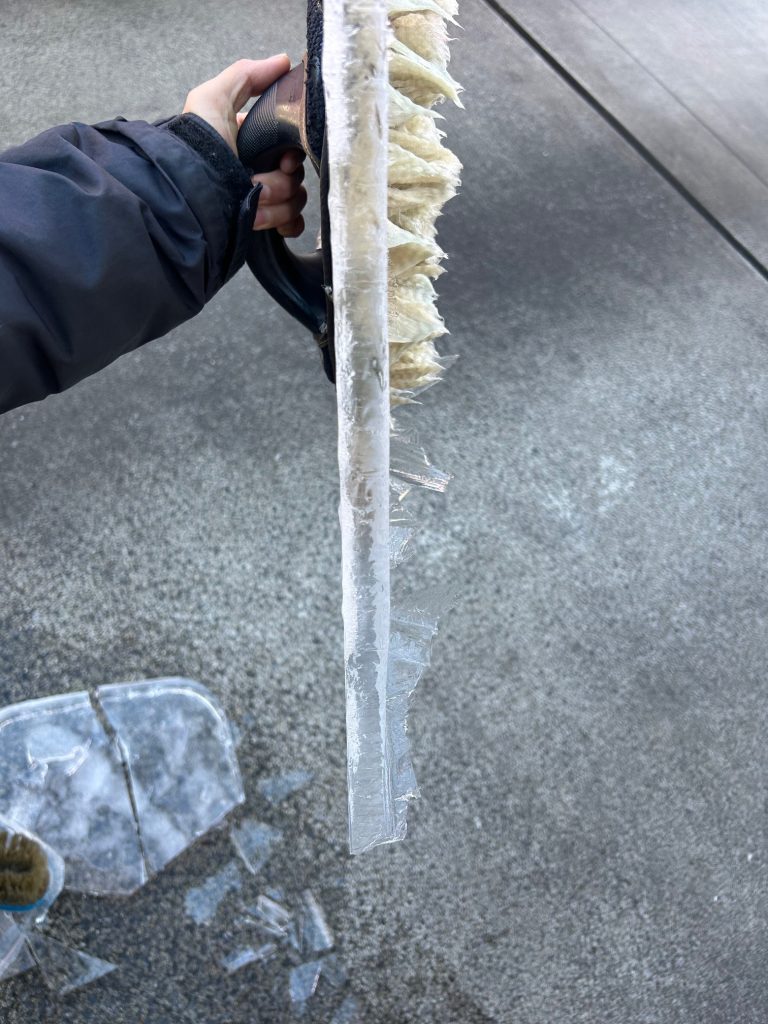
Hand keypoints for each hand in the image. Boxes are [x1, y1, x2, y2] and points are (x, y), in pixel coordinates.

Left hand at [183, 57, 306, 237]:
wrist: (188, 195)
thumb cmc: (196, 146)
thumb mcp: (212, 100)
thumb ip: (246, 75)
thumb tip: (283, 61)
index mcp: (250, 143)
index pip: (289, 145)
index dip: (291, 152)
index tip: (284, 157)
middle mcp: (257, 170)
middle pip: (296, 174)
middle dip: (281, 180)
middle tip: (258, 182)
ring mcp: (261, 199)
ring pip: (295, 199)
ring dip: (277, 202)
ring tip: (253, 202)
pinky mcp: (262, 223)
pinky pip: (292, 224)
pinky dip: (286, 223)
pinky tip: (270, 220)